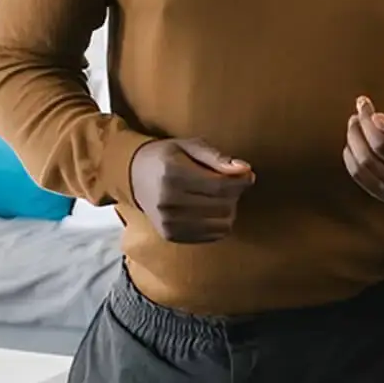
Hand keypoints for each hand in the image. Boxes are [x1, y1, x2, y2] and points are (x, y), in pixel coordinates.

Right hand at [129, 138, 254, 243]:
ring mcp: (168, 222)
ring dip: (229, 210)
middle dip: (235, 194)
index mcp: (172, 174)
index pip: (220, 186)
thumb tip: (245, 169)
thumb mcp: (189, 146)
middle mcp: (168, 201)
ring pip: (222, 224)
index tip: (248, 175)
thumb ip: (217, 157)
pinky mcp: (171, 235)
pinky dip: (219, 223)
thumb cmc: (167, 157)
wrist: (135, 176)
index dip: (241, 181)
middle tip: (230, 183)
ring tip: (219, 197)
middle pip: (223, 206)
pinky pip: (212, 236)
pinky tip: (210, 209)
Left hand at [345, 93, 383, 205]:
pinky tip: (352, 140)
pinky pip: (359, 175)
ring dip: (355, 138)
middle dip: (366, 125)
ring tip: (355, 120)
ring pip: (366, 163)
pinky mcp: (383, 194)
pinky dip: (351, 156)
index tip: (375, 113)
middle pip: (381, 151)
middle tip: (362, 106)